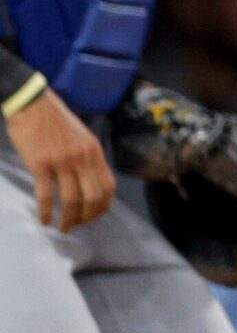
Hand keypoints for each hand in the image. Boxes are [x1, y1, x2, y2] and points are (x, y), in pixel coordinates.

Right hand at [7, 89, 115, 231]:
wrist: (33, 104)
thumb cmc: (55, 122)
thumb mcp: (81, 137)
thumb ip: (87, 158)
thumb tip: (89, 183)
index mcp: (94, 151)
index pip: (108, 186)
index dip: (103, 206)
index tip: (93, 216)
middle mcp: (82, 158)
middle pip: (93, 197)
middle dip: (87, 217)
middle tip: (77, 226)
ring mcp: (61, 161)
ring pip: (71, 200)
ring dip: (68, 219)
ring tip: (62, 228)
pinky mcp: (40, 164)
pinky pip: (46, 195)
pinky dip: (46, 212)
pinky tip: (44, 220)